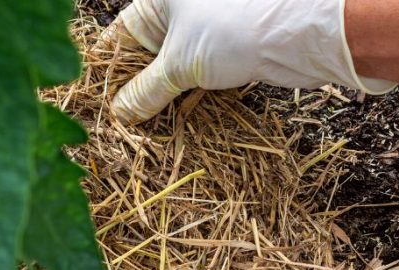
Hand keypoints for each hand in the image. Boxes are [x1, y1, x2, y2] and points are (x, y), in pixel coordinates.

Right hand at [109, 0, 394, 123]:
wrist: (301, 30)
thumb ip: (145, 91)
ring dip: (161, 97)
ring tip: (146, 128)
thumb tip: (120, 112)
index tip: (96, 103)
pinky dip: (187, 96)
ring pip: (171, 67)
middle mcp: (179, 7)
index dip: (106, 71)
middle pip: (144, 54)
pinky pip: (197, 74)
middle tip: (121, 123)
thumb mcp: (178, 64)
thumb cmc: (233, 27)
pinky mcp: (228, 48)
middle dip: (134, 89)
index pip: (117, 36)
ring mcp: (205, 27)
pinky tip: (178, 119)